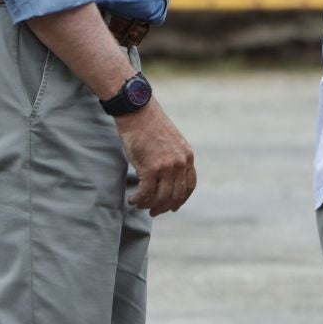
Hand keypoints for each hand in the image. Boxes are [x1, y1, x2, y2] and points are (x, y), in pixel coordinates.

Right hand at [116, 98, 196, 215]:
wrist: (138, 111)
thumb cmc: (149, 125)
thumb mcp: (171, 141)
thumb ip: (174, 157)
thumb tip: (168, 176)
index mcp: (187, 156)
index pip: (189, 186)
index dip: (181, 200)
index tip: (172, 207)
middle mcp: (180, 162)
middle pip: (176, 195)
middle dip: (165, 207)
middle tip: (153, 212)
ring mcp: (166, 166)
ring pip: (161, 197)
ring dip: (150, 206)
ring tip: (140, 205)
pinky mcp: (150, 167)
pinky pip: (146, 193)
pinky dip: (139, 200)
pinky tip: (132, 200)